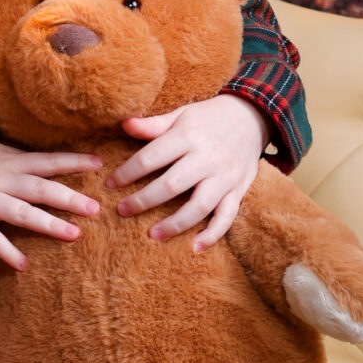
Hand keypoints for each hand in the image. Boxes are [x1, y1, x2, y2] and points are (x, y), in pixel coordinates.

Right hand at [0, 135, 102, 271]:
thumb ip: (16, 158)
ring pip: (20, 213)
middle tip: (95, 209)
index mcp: (8, 161)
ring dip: (48, 224)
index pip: (46, 160)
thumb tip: (44, 161)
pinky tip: (23, 264)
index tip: (99, 164)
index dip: (73, 162)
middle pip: (39, 188)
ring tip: (74, 235)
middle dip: (68, 198)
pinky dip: (6, 251)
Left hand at [109, 95, 267, 251]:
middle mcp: (207, 158)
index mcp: (187, 137)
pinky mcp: (238, 190)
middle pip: (172, 185)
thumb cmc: (208, 118)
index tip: (110, 184)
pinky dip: (213, 234)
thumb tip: (124, 124)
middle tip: (121, 210)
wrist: (252, 117)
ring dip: (175, 223)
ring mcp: (224, 177)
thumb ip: (153, 125)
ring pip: (199, 206)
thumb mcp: (181, 115)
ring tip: (152, 235)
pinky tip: (196, 247)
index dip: (127, 172)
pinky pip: (227, 216)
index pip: (151, 158)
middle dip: (144, 200)